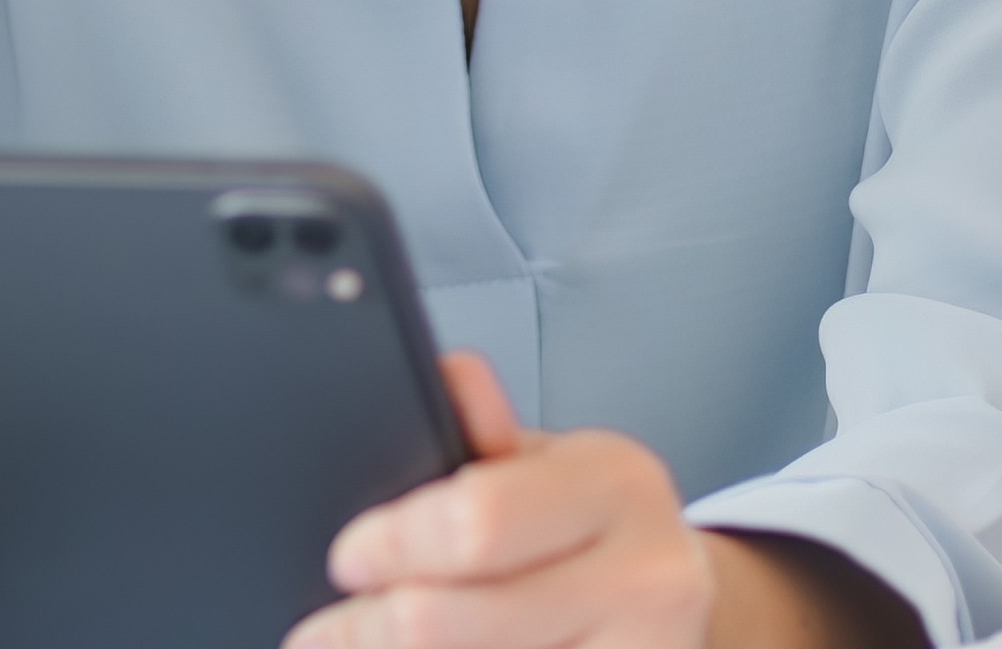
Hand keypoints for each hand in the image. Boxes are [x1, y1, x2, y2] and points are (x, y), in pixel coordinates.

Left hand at [294, 353, 918, 648]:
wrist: (680, 600)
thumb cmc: (591, 527)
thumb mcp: (544, 461)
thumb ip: (479, 430)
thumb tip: (447, 378)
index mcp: (615, 485)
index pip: (478, 521)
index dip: (394, 546)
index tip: (345, 559)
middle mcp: (649, 577)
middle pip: (453, 620)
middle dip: (365, 626)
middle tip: (321, 630)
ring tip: (355, 645)